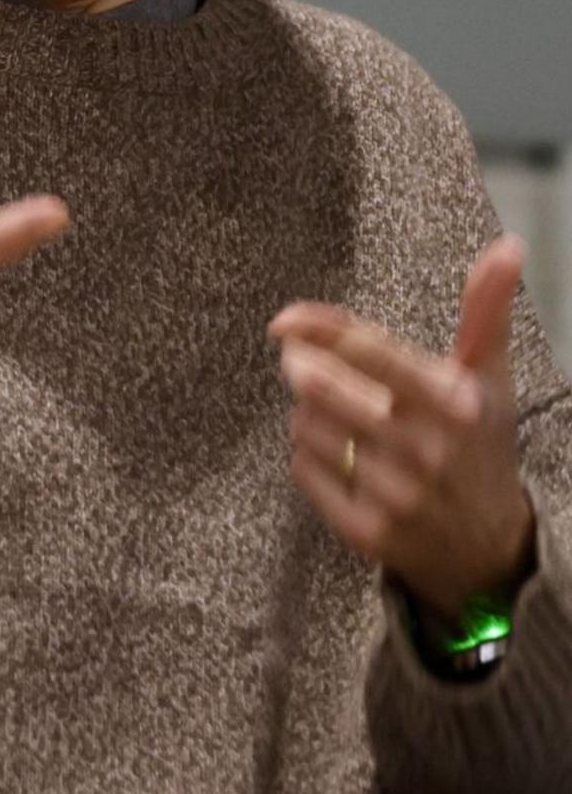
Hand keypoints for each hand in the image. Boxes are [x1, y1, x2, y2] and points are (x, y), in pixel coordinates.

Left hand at [269, 234, 535, 621]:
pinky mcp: (368, 532)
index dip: (321, 330)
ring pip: (309, 429)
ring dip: (308, 412)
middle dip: (303, 368)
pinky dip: (308, 454)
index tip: (285, 320)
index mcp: (453, 404)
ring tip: (332, 413)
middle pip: (328, 390)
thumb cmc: (479, 445)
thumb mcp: (489, 378)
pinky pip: (306, 472)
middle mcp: (426, 451)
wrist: (487, 548)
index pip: (373, 353)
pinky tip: (333, 452)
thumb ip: (487, 310)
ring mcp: (395, 495)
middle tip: (296, 360)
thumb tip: (508, 245)